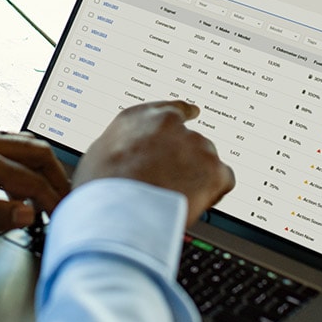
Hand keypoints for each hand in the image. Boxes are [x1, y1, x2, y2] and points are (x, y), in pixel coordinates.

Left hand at [0, 132, 70, 239]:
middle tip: (67, 202)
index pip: (31, 180)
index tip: (65, 219)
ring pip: (21, 144)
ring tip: (46, 193)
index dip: (53, 201)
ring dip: (40, 167)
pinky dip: (21, 162)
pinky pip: (3, 145)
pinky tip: (13, 181)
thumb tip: (27, 213)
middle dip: (57, 177)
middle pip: (35, 152)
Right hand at [73, 100, 234, 226]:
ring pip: (206, 161)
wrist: (119, 212)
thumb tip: (128, 154)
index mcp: (141, 116)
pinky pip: (222, 180)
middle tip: (171, 183)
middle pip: (190, 141)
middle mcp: (170, 125)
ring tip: (175, 198)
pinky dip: (214, 192)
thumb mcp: (99, 153)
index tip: (193, 112)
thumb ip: (124, 145)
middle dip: (185, 160)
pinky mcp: (213, 169)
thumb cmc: (102, 188)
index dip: (183, 115)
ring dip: (197, 177)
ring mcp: (195, 145)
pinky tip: (195, 203)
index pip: (171, 108)